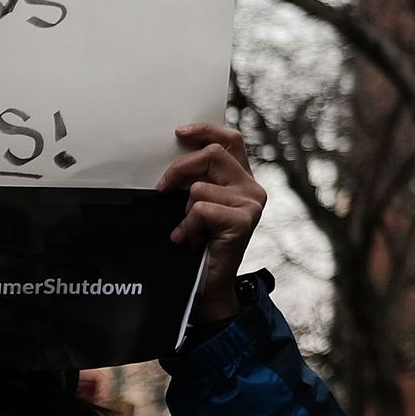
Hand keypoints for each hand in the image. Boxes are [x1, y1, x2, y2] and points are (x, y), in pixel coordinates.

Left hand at [155, 123, 265, 326]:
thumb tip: (174, 157)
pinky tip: (193, 241)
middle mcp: (252, 188)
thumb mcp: (197, 205)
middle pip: (213, 154)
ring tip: (190, 230)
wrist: (209, 285)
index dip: (206, 130)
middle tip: (162, 189)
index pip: (231, 140)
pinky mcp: (244, 220)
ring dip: (184, 212)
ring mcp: (252, 203)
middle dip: (179, 169)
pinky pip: (201, 209)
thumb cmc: (200, 245)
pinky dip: (188, 227)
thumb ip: (197, 181)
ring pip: (200, 187)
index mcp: (242, 179)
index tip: (179, 132)